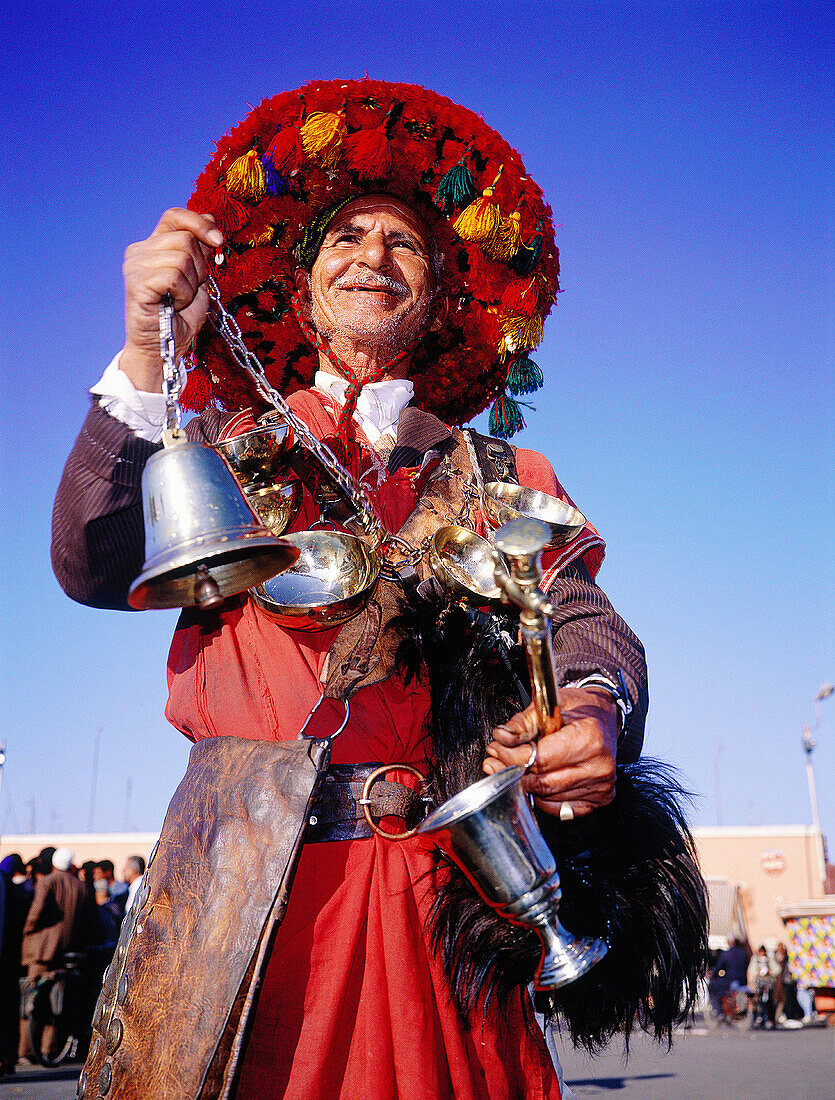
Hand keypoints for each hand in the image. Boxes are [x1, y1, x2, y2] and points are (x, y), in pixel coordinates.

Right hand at [120, 208, 222, 391]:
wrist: (163, 348)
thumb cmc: (179, 317)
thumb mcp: (197, 278)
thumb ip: (201, 251)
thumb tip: (211, 222)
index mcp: (154, 246)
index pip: (175, 216)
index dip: (200, 223)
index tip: (219, 241)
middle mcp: (140, 250)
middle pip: (186, 239)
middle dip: (200, 269)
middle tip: (189, 291)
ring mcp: (135, 265)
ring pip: (182, 257)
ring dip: (191, 285)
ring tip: (178, 300)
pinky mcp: (136, 282)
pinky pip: (174, 276)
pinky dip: (182, 294)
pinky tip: (172, 305)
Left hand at [482, 686, 617, 816]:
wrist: (605, 717)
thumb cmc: (579, 709)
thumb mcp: (549, 704)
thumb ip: (523, 723)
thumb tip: (502, 738)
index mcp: (588, 738)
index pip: (540, 759)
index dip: (512, 756)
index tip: (497, 748)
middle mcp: (599, 765)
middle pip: (542, 782)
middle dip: (513, 771)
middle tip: (495, 759)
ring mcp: (602, 785)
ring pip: (548, 797)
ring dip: (524, 785)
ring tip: (510, 767)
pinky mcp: (601, 798)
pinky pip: (561, 809)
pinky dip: (543, 798)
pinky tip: (535, 782)